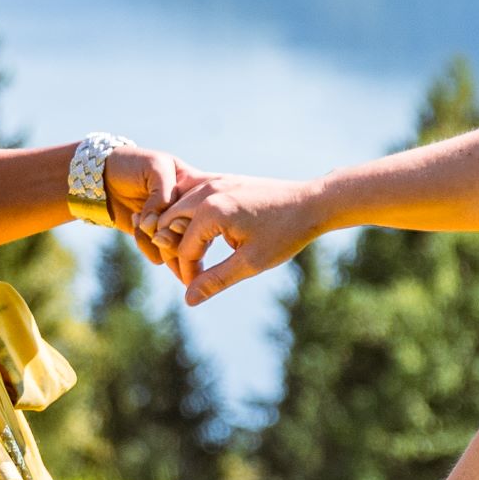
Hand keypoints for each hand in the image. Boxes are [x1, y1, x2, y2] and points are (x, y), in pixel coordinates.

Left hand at [99, 143, 198, 267]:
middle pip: (199, 238)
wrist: (105, 177)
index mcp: (198, 189)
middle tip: (154, 223)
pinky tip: (136, 224)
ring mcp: (174, 229)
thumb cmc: (134, 163)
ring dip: (158, 241)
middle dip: (176, 236)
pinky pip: (160, 257)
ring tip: (142, 221)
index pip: (211, 210)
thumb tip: (155, 226)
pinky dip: (146, 245)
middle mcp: (190, 213)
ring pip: (180, 252)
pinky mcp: (157, 242)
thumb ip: (164, 193)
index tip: (175, 217)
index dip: (198, 220)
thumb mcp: (155, 166)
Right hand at [156, 168, 328, 304]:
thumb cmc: (284, 233)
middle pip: (168, 225)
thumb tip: (189, 299)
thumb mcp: (251, 262)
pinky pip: (190, 196)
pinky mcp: (220, 179)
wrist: (310, 203)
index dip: (188, 274)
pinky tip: (201, 233)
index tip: (199, 289)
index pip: (182, 249)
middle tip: (192, 273)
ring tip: (197, 255)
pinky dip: (187, 215)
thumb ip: (216, 280)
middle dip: (175, 252)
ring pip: (175, 208)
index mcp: (211, 211)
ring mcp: (213, 181)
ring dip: (178, 232)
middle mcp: (207, 191)